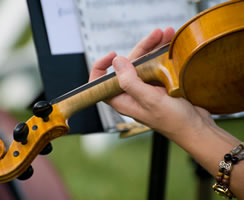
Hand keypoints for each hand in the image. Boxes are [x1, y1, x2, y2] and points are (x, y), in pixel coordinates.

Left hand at [89, 27, 213, 136]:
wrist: (196, 128)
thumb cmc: (174, 121)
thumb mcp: (150, 100)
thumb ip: (131, 82)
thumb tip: (116, 62)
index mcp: (122, 100)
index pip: (101, 83)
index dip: (101, 67)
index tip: (113, 54)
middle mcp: (131, 93)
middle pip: (127, 66)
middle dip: (141, 48)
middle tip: (157, 34)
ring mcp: (145, 89)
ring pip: (143, 63)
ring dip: (154, 47)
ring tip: (168, 34)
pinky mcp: (158, 86)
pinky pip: (156, 66)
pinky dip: (162, 54)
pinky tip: (171, 44)